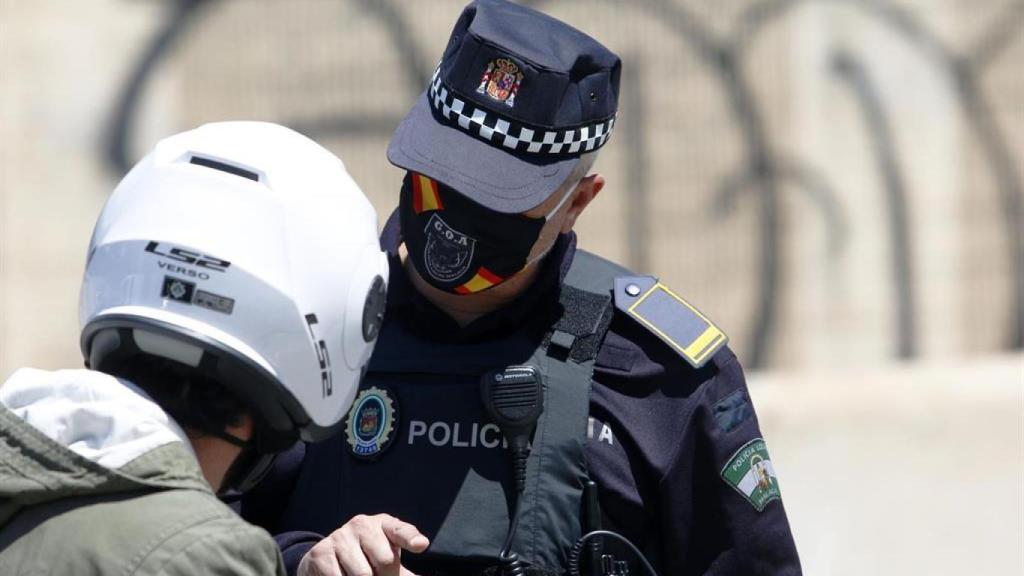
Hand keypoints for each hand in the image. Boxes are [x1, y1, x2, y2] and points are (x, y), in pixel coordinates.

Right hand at [297, 514, 429, 575]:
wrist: (327, 559)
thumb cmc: (368, 560)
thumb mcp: (387, 561)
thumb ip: (404, 572)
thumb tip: (421, 571)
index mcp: (384, 525)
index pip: (400, 530)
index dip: (410, 538)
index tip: (421, 545)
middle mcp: (362, 524)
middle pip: (385, 561)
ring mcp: (340, 536)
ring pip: (362, 575)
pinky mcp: (321, 553)